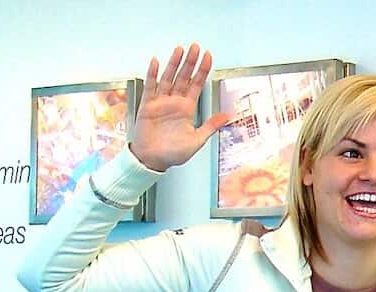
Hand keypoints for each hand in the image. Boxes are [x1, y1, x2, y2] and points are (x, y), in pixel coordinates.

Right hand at [130, 44, 231, 171]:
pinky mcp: (147, 105)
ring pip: (168, 78)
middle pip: (183, 77)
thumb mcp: (197, 139)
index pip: (196, 85)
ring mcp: (161, 102)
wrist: (153, 160)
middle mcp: (174, 102)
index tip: (208, 57)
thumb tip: (227, 116)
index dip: (202, 71)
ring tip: (180, 50)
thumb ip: (211, 125)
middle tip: (196, 47)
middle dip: (190, 62)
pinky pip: (151, 87)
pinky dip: (153, 74)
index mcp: (187, 109)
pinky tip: (157, 62)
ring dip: (174, 64)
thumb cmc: (174, 152)